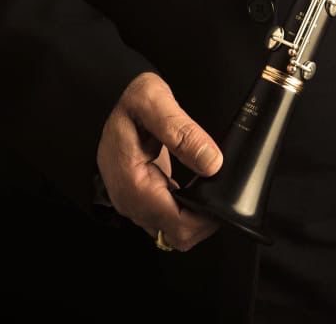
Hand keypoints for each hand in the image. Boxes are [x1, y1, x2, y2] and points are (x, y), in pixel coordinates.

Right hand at [96, 70, 221, 250]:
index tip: (221, 198)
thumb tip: (211, 163)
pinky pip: (168, 218)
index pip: (176, 226)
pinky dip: (186, 210)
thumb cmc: (130, 100)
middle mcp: (130, 201)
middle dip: (203, 221)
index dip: (205, 219)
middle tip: (218, 188)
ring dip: (195, 217)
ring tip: (208, 186)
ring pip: (172, 232)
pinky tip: (195, 188)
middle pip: (177, 236)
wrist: (113, 101)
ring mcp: (134, 202)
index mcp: (133, 183)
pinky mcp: (142, 198)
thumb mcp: (155, 102)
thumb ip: (183, 132)